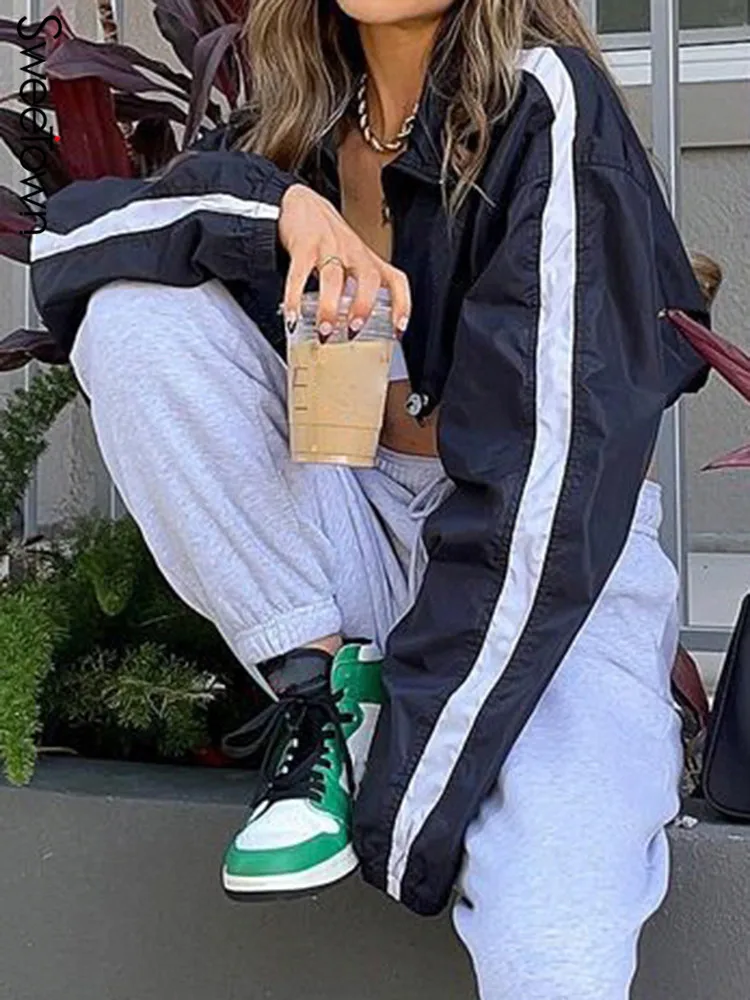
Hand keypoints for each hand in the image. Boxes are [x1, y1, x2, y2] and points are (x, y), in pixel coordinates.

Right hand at [279, 184, 410, 339]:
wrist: (302, 203)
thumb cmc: (329, 239)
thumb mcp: (350, 262)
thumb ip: (353, 292)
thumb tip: (347, 332)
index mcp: (368, 260)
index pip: (396, 280)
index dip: (402, 305)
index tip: (399, 329)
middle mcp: (354, 253)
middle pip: (369, 278)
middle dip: (363, 307)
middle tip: (353, 331)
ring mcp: (329, 247)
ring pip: (334, 277)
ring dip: (330, 307)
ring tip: (324, 331)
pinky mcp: (304, 245)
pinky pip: (299, 273)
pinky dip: (294, 298)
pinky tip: (293, 318)